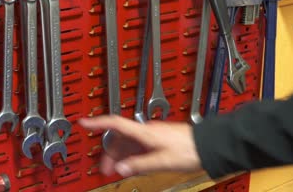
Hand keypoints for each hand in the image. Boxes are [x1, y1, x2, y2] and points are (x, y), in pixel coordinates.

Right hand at [78, 115, 200, 176]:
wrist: (209, 144)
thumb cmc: (190, 149)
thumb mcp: (162, 161)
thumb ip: (140, 164)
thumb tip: (121, 168)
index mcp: (144, 132)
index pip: (115, 123)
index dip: (97, 122)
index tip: (84, 122)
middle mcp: (146, 131)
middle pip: (119, 138)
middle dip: (109, 152)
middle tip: (103, 167)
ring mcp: (152, 135)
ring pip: (128, 144)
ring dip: (120, 156)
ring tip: (116, 170)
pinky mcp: (158, 140)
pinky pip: (138, 147)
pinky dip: (131, 156)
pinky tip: (132, 166)